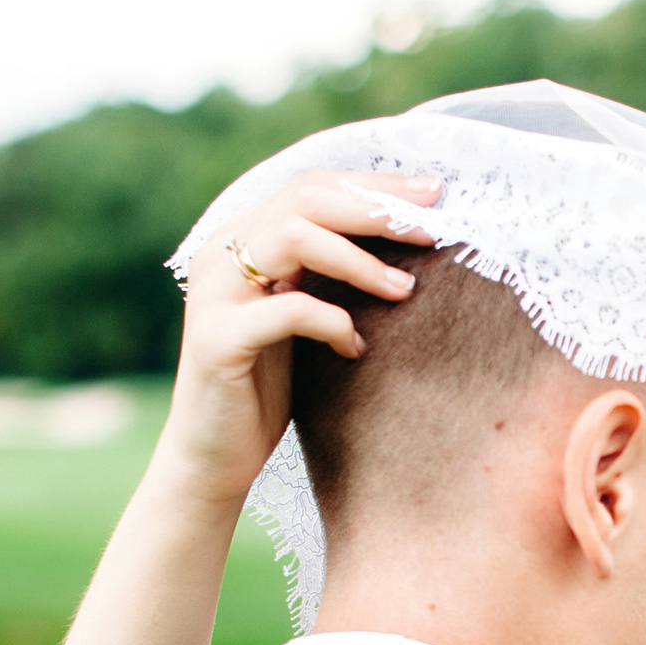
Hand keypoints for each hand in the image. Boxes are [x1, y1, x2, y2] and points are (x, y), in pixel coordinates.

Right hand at [156, 169, 440, 505]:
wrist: (211, 458)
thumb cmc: (266, 389)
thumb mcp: (302, 320)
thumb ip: (327, 276)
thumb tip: (404, 241)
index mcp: (242, 240)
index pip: (313, 188)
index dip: (375, 186)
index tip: (434, 195)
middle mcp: (221, 255)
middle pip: (306, 199)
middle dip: (377, 209)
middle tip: (432, 229)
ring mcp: (214, 294)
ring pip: (294, 238)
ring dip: (360, 261)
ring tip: (405, 291)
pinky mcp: (217, 339)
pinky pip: (289, 310)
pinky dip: (334, 323)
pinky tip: (356, 348)